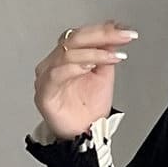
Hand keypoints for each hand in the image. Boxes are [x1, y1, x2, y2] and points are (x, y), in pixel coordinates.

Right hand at [33, 19, 138, 140]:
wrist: (83, 136)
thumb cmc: (88, 110)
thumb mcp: (103, 77)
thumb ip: (106, 55)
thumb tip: (115, 34)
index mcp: (67, 56)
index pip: (82, 35)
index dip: (103, 30)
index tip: (123, 30)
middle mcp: (55, 63)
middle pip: (74, 39)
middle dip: (100, 35)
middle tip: (120, 36)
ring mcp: (47, 77)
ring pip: (66, 54)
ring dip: (91, 52)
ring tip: (109, 55)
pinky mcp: (44, 93)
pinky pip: (56, 74)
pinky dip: (74, 68)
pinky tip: (88, 66)